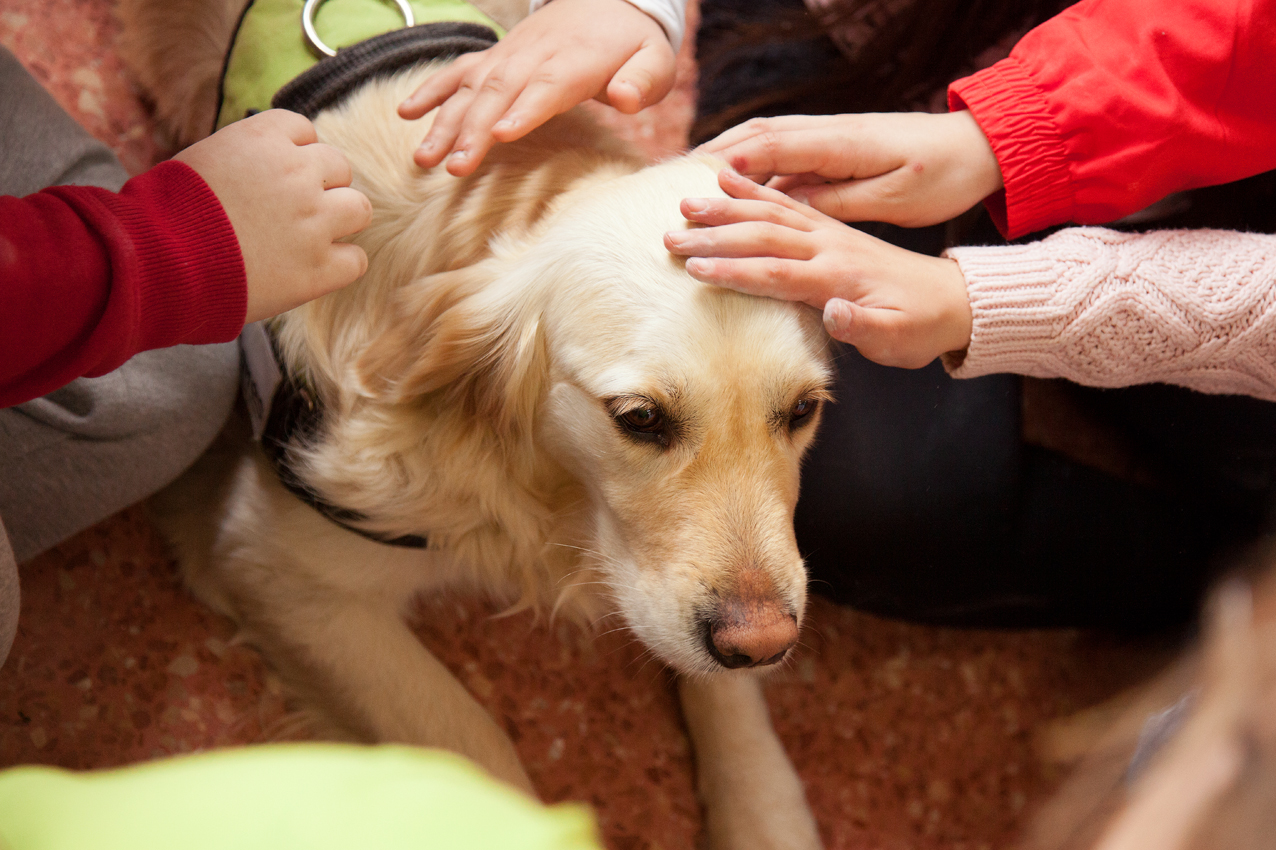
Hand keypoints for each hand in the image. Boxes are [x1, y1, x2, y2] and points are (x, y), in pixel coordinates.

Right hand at [175, 110, 371, 322]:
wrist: (155, 262)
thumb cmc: (164, 213)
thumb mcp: (201, 159)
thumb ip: (245, 154)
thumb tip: (265, 162)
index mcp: (264, 137)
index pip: (305, 131)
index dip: (294, 155)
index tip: (276, 176)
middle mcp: (297, 172)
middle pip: (338, 167)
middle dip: (320, 186)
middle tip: (292, 211)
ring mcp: (313, 221)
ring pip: (358, 208)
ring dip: (340, 220)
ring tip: (309, 238)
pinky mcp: (319, 268)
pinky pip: (356, 260)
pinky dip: (340, 265)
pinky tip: (314, 269)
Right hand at [398, 0, 675, 175]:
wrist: (609, 1)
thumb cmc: (633, 44)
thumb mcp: (655, 61)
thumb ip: (642, 80)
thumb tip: (625, 98)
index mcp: (576, 61)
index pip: (546, 87)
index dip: (523, 110)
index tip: (499, 135)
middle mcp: (535, 56)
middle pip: (500, 92)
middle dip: (472, 130)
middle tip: (454, 167)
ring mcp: (510, 55)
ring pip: (472, 86)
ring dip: (445, 121)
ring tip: (424, 158)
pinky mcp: (495, 57)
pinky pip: (458, 70)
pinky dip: (431, 90)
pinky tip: (406, 115)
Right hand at [664, 169, 971, 368]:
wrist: (954, 298)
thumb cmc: (921, 326)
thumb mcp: (900, 338)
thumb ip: (866, 328)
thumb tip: (835, 315)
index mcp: (841, 273)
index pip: (778, 269)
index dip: (734, 269)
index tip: (694, 269)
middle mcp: (830, 245)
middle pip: (763, 234)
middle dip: (714, 234)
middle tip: (668, 236)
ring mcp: (829, 232)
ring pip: (770, 209)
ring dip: (726, 205)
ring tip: (684, 200)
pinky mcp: (829, 228)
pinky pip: (786, 201)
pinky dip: (754, 187)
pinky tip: (726, 176)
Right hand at [698, 111, 1002, 227]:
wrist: (979, 146)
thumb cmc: (944, 176)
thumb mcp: (898, 198)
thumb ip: (842, 203)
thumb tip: (790, 207)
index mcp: (845, 149)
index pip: (776, 157)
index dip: (734, 177)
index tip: (698, 195)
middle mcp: (829, 136)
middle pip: (758, 144)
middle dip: (713, 168)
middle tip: (674, 196)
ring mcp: (829, 138)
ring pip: (763, 142)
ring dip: (723, 160)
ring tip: (686, 183)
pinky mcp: (832, 147)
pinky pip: (780, 151)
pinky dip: (747, 162)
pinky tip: (728, 179)